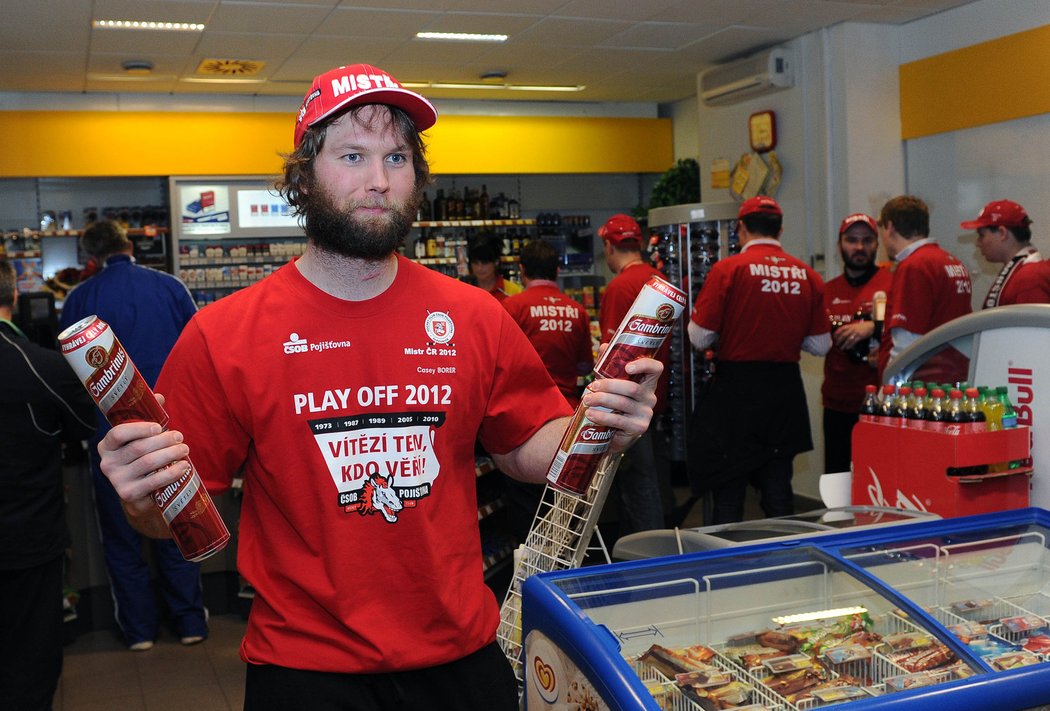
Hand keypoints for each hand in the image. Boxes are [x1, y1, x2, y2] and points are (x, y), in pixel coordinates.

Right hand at [97, 394, 190, 518]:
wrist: (139, 492)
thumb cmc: (141, 458)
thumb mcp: (141, 438)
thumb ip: (148, 417)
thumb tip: (159, 397)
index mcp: (107, 446)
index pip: (118, 433)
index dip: (139, 429)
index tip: (158, 426)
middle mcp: (107, 463)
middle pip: (138, 448)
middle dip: (163, 440)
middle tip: (180, 437)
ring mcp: (116, 480)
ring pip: (148, 463)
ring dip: (170, 454)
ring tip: (184, 449)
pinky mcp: (129, 494)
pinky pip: (153, 482)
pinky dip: (171, 473)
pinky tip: (183, 467)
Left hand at [581, 348, 661, 453]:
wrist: (615, 431)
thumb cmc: (614, 403)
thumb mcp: (612, 382)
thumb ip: (609, 365)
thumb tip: (605, 346)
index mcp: (647, 383)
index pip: (656, 369)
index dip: (644, 365)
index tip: (627, 367)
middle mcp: (650, 397)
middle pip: (632, 388)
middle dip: (608, 385)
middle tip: (592, 386)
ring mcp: (646, 413)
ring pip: (623, 403)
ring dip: (602, 400)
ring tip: (587, 400)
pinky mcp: (639, 427)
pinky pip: (619, 420)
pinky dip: (602, 416)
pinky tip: (591, 414)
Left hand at [833, 321, 874, 350]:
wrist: (871, 326)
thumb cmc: (862, 326)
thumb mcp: (854, 325)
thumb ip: (848, 328)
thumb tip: (842, 334)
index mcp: (850, 326)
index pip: (840, 329)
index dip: (836, 334)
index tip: (834, 337)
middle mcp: (852, 329)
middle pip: (843, 335)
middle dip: (839, 340)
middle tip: (837, 344)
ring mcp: (856, 333)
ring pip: (848, 339)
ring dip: (844, 344)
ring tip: (841, 348)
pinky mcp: (860, 336)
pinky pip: (854, 341)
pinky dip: (850, 345)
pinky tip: (848, 348)